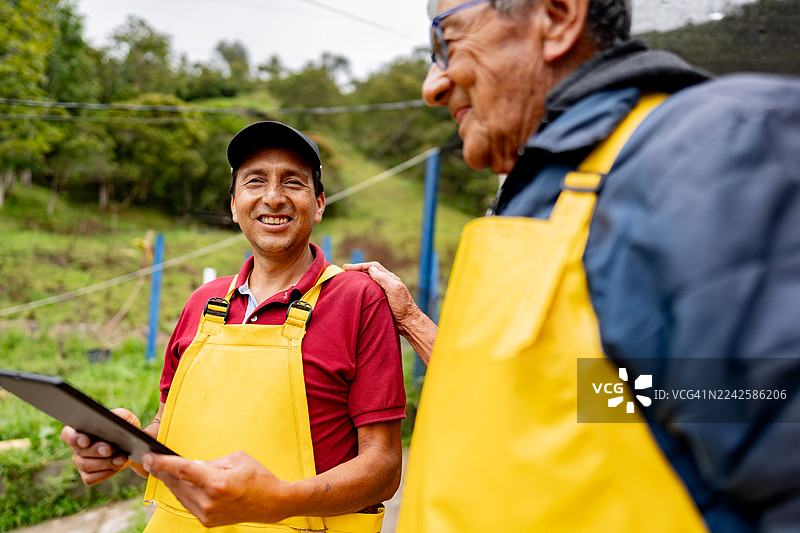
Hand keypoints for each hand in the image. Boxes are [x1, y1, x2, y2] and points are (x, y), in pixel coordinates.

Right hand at [61, 408, 138, 484]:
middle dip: (96, 451)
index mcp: (80, 430)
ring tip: (121, 458)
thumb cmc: (125, 427)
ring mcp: (80, 462)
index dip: (74, 438)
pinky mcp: (87, 475)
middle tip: (110, 449)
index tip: (86, 441)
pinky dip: (105, 473)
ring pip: (86, 465)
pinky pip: (91, 478)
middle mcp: (76, 448)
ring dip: (105, 463)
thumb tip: (116, 419)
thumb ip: (120, 415)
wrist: (133, 446)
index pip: (68, 434)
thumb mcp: (126, 418)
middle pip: (80, 451)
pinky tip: (117, 466)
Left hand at [142, 451, 289, 526]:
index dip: (162, 463)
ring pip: (180, 495)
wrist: (273, 503)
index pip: (182, 470)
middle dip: (162, 471)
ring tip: (161, 470)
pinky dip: (182, 492)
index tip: (148, 457)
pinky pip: (188, 503)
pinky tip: (178, 483)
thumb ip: (210, 462)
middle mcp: (209, 501)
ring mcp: (207, 514)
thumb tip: (192, 464)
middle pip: (177, 483)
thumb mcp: (236, 459)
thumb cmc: (258, 477)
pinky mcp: (207, 521)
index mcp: (216, 482)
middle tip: (150, 460)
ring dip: (171, 482)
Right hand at [342, 261, 417, 329]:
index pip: (372, 267)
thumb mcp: (394, 289)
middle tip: (344, 272)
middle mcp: (387, 283)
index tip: (346, 268)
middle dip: (357, 270)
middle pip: (370, 272)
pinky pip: (369, 291)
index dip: (359, 266)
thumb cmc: (402, 306)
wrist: (408, 322)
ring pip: (369, 281)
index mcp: (390, 278)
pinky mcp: (382, 301)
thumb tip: (371, 269)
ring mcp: (384, 292)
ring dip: (359, 279)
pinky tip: (356, 294)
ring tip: (348, 281)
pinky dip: (361, 290)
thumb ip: (383, 278)